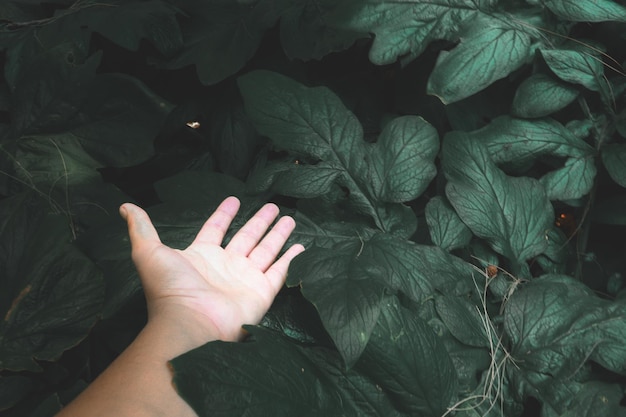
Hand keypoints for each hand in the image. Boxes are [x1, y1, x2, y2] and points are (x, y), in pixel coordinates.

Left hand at [119, 196, 304, 344]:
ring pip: (266, 251)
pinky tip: (300, 246)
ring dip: (277, 235)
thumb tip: (124, 207)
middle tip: (273, 206)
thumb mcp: (149, 253)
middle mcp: (226, 266)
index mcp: (202, 256)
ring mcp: (245, 279)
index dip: (224, 215)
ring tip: (288, 218)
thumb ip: (141, 228)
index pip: (216, 229)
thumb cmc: (170, 289)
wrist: (191, 323)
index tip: (234, 199)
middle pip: (247, 238)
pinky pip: (279, 272)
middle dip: (259, 221)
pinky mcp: (261, 292)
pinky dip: (291, 259)